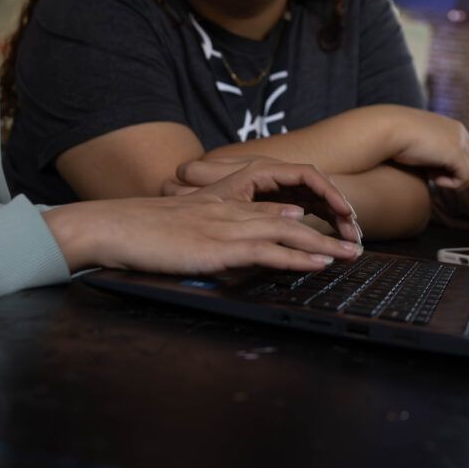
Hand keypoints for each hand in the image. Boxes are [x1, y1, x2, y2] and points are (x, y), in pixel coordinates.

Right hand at [45, 157, 362, 273]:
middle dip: (326, 229)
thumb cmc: (139, 233)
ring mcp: (226, 226)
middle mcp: (230, 210)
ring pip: (286, 233)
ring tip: (350, 255)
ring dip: (323, 245)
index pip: (272, 207)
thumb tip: (238, 250)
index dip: (306, 218)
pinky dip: (297, 257)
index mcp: (221, 203)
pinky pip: (267, 251)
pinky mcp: (218, 246)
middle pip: (289, 217)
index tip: (329, 228)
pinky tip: (318, 264)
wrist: (113, 227)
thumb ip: (210, 233)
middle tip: (355, 242)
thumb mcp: (181, 229)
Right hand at [389, 109, 468, 189]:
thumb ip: (430, 150)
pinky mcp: (455, 153)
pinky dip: (452, 184)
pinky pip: (466, 177)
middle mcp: (459, 131)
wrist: (387, 128)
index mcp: (450, 126)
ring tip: (436, 179)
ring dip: (457, 180)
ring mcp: (459, 141)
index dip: (456, 164)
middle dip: (463, 174)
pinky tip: (434, 180)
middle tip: (441, 179)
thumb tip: (432, 168)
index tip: (434, 169)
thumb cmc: (394, 135)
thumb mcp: (417, 141)